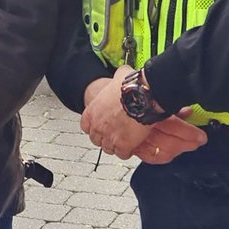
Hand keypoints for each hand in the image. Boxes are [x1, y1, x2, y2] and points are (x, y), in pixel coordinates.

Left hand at [80, 66, 206, 161]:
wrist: (144, 96)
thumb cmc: (132, 86)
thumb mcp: (120, 76)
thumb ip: (116, 78)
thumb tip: (122, 74)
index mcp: (94, 110)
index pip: (85, 125)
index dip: (93, 126)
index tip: (101, 125)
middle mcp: (98, 125)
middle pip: (96, 139)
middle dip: (105, 137)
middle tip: (115, 134)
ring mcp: (110, 137)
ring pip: (108, 148)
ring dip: (115, 146)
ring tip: (124, 142)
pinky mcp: (123, 145)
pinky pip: (122, 154)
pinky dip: (127, 151)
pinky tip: (133, 146)